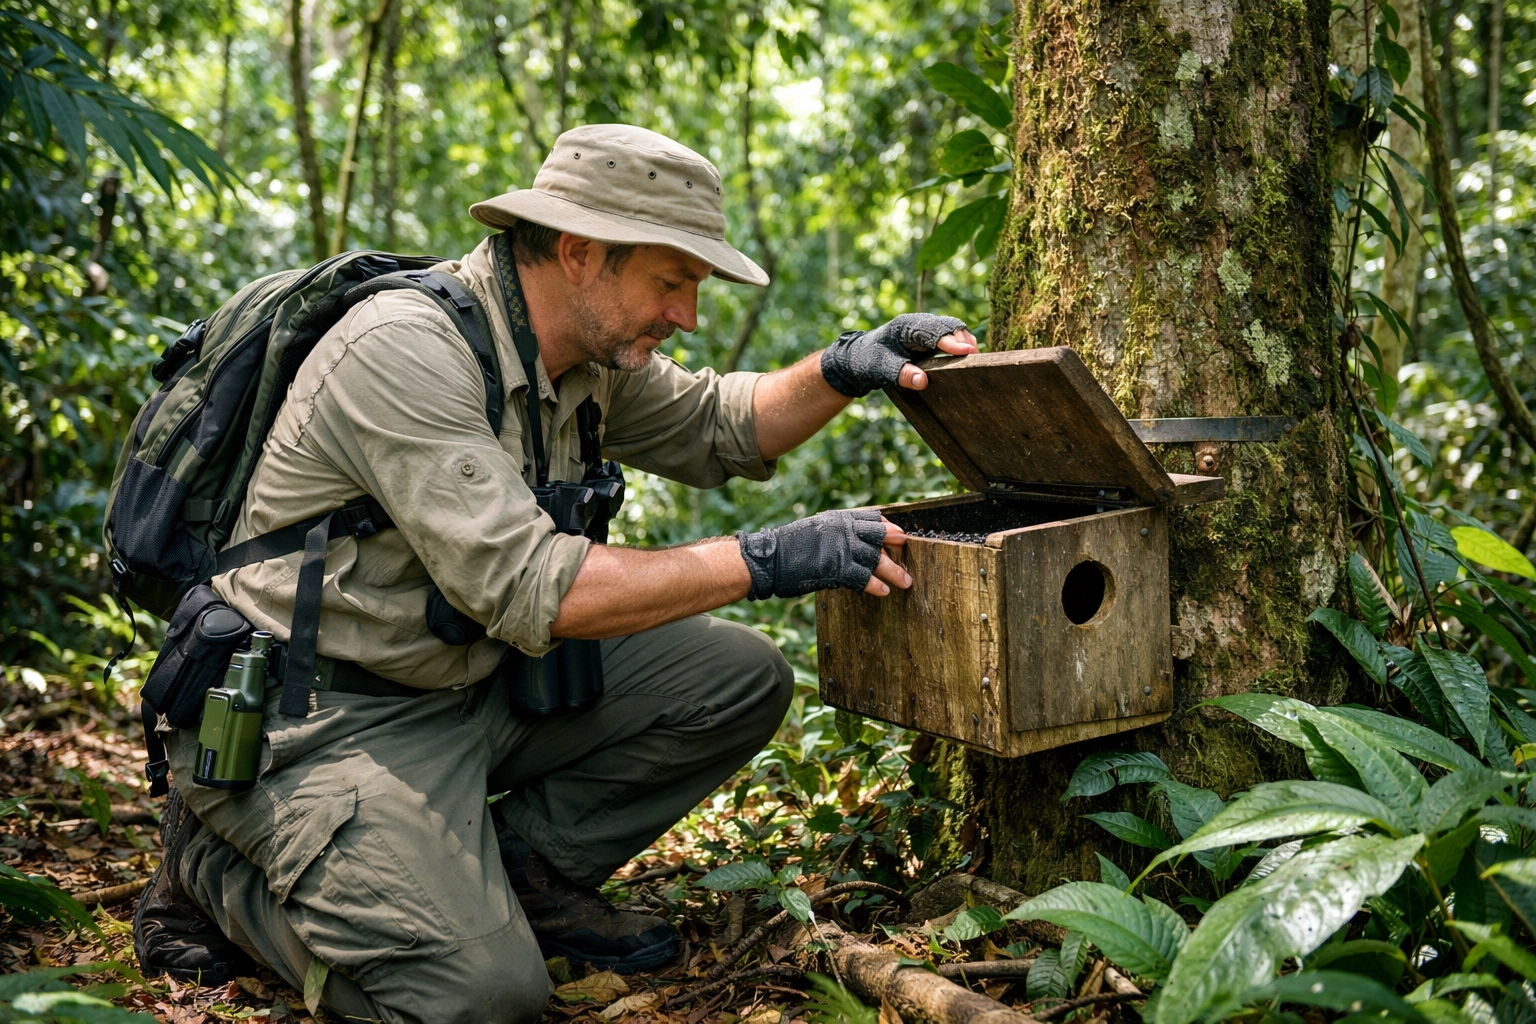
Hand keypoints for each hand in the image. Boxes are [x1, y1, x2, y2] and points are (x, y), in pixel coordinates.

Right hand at [737, 510, 911, 599]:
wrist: (768, 558)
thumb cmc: (788, 548)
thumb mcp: (815, 530)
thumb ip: (835, 533)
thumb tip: (853, 543)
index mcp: (837, 518)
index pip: (870, 518)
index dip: (886, 526)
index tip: (897, 533)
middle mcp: (842, 529)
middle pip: (878, 535)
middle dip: (896, 543)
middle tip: (908, 550)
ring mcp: (841, 548)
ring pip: (876, 558)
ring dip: (894, 571)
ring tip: (906, 581)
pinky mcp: (837, 567)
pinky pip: (863, 577)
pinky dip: (875, 585)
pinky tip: (883, 591)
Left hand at [819, 313, 979, 396]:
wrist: (859, 357)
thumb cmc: (868, 361)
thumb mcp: (880, 370)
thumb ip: (900, 375)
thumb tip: (923, 381)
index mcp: (905, 326)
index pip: (932, 331)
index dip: (950, 342)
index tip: (965, 353)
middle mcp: (918, 323)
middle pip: (948, 325)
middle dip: (963, 339)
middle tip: (976, 358)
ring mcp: (925, 329)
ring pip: (952, 329)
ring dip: (964, 342)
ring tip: (976, 360)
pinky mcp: (930, 338)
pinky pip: (950, 337)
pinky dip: (960, 345)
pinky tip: (967, 359)